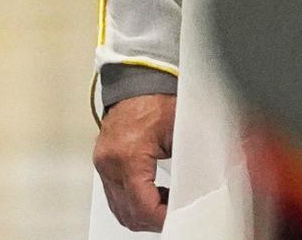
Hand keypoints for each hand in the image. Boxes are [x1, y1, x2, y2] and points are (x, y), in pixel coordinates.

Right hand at [95, 92, 175, 231]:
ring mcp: (103, 164)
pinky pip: (114, 195)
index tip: (177, 218)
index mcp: (129, 155)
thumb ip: (187, 161)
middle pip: (127, 212)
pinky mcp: (103, 163)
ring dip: (141, 213)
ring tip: (164, 206)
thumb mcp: (180, 130)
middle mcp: (110, 163)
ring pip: (118, 208)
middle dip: (152, 219)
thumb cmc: (157, 98)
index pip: (142, 205)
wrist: (136, 81)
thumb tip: (199, 186)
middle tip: (174, 214)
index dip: (161, 218)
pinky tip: (151, 195)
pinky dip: (132, 201)